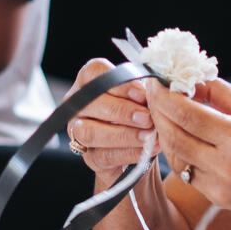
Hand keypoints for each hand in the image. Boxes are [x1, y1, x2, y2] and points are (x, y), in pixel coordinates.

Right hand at [66, 58, 157, 180]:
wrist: (139, 145)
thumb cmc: (139, 110)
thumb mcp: (141, 95)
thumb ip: (142, 92)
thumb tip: (153, 95)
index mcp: (89, 80)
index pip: (95, 72)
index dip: (119, 84)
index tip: (142, 94)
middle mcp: (77, 104)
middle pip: (91, 103)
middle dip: (122, 111)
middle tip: (147, 118)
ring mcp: (78, 131)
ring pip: (91, 132)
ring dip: (123, 134)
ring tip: (148, 136)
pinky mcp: (89, 157)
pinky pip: (104, 155)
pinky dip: (128, 152)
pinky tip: (146, 149)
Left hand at [145, 78, 230, 222]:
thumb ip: (223, 95)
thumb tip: (193, 79)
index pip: (186, 114)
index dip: (164, 95)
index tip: (155, 80)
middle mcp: (224, 166)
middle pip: (173, 135)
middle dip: (158, 111)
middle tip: (154, 92)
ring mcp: (218, 186)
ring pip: (173, 155)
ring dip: (164, 131)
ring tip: (165, 112)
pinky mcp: (215, 197)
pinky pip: (185, 170)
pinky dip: (177, 150)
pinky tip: (181, 135)